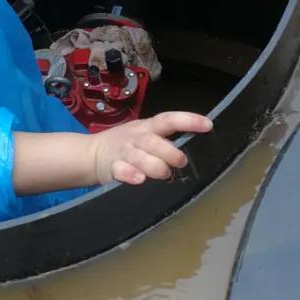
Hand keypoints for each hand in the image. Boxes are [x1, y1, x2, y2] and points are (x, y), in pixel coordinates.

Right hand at [92, 111, 211, 185]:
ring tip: (164, 174)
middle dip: (169, 151)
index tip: (208, 125)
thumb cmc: (128, 144)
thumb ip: (165, 142)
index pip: (169, 120)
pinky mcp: (113, 167)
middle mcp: (137, 138)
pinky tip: (138, 179)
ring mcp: (124, 152)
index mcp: (148, 127)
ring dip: (154, 165)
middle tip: (181, 161)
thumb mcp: (145, 135)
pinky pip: (121, 170)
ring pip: (139, 157)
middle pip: (153, 141)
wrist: (91, 153)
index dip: (188, 120)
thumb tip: (195, 148)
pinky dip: (129, 174)